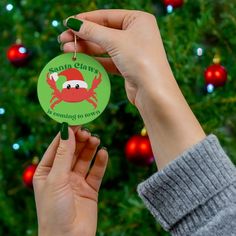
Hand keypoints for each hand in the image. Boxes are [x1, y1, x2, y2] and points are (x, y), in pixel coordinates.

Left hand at [33, 125, 107, 235]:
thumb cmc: (54, 211)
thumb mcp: (56, 178)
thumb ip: (64, 154)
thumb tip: (67, 131)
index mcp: (47, 171)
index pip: (57, 146)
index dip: (66, 133)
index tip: (76, 121)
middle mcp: (61, 174)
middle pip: (72, 151)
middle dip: (80, 140)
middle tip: (88, 132)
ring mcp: (76, 181)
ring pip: (84, 159)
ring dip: (90, 148)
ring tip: (96, 140)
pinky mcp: (90, 189)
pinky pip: (96, 172)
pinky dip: (100, 162)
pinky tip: (103, 153)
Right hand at [59, 10, 204, 169]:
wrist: (153, 92)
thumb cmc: (140, 60)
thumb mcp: (115, 41)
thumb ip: (92, 31)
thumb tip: (72, 23)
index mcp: (138, 20)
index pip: (106, 16)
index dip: (85, 20)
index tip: (67, 24)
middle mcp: (136, 33)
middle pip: (103, 32)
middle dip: (83, 36)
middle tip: (62, 40)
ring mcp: (131, 51)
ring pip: (104, 47)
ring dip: (85, 48)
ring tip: (66, 50)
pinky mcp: (127, 66)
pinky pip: (107, 60)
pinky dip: (94, 60)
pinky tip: (80, 60)